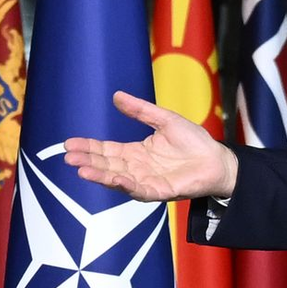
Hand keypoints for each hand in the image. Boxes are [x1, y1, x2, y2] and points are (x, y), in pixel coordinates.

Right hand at [65, 91, 238, 202]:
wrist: (218, 159)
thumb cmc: (193, 141)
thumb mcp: (164, 120)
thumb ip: (141, 110)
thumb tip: (117, 96)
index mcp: (135, 152)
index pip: (106, 150)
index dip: (88, 147)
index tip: (70, 144)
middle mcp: (136, 168)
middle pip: (106, 165)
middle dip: (87, 161)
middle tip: (68, 158)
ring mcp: (146, 181)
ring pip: (117, 179)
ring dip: (99, 175)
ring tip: (81, 170)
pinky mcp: (159, 191)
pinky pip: (139, 190)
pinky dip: (125, 185)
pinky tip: (113, 178)